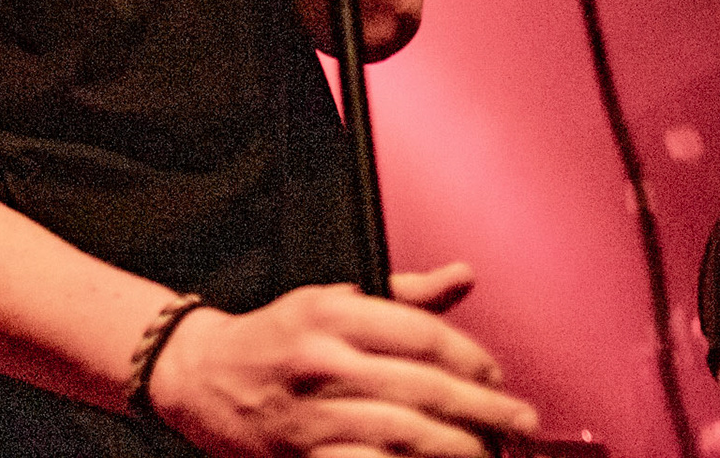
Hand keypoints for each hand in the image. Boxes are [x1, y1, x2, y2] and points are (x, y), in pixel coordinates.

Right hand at [145, 262, 537, 456]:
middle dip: (483, 410)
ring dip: (456, 448)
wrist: (200, 376)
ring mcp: (309, 413)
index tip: (497, 377)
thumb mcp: (331, 299)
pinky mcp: (300, 454)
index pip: (422, 334)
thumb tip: (463, 278)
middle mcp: (322, 360)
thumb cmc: (276, 339)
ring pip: (403, 434)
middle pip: (422, 388)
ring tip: (486, 453)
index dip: (471, 359)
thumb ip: (403, 295)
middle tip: (519, 424)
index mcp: (333, 313)